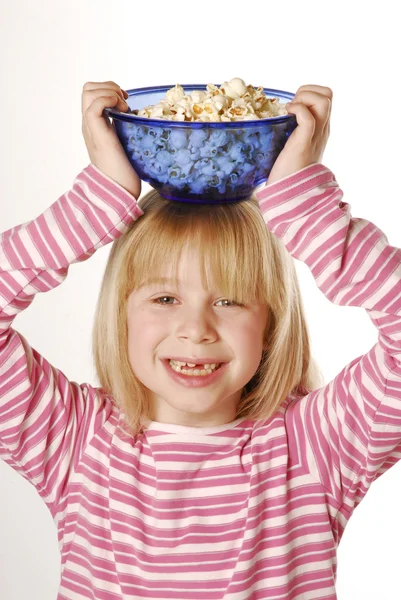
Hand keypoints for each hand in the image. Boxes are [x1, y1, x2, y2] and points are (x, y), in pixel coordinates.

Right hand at [81, 81, 141, 197]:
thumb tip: (140, 122)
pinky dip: (109, 100)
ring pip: (88, 92)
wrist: (118, 190)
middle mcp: (90, 124)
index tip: (126, 101)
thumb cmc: (125, 173)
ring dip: (110, 92)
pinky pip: (94, 105)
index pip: (92, 94)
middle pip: (87, 88)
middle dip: (109, 86)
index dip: (109, 89)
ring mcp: (91, 128)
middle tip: (125, 101)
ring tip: (124, 107)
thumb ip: (125, 133)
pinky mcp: (97, 134)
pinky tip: (123, 112)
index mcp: (95, 126)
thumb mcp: (126, 145)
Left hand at [267, 85, 332, 184]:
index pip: (326, 98)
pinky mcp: (304, 143)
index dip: (309, 93)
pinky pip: (308, 117)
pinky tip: (287, 116)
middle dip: (307, 91)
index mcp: (320, 129)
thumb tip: (275, 123)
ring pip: (324, 100)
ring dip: (304, 98)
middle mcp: (322, 130)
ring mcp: (315, 136)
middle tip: (292, 106)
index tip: (292, 105)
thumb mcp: (292, 147)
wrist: (289, 194)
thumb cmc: (286, 173)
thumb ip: (291, 134)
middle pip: (328, 94)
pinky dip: (297, 109)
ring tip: (290, 111)